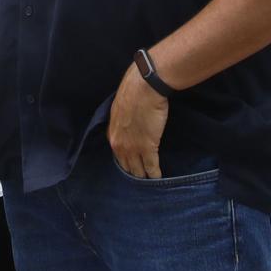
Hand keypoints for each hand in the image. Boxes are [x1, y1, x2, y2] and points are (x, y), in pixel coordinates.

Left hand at [108, 63, 169, 177]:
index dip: (126, 162)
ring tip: (149, 184)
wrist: (144, 86)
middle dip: (133, 173)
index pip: (117, 156)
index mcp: (112, 134)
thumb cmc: (134, 91)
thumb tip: (128, 122)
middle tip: (140, 180)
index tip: (132, 167)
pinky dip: (155, 175)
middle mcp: (119, 145)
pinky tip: (158, 179)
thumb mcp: (120, 107)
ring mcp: (133, 148)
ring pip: (138, 170)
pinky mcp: (148, 148)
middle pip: (126, 167)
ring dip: (144, 177)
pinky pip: (151, 167)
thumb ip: (122, 120)